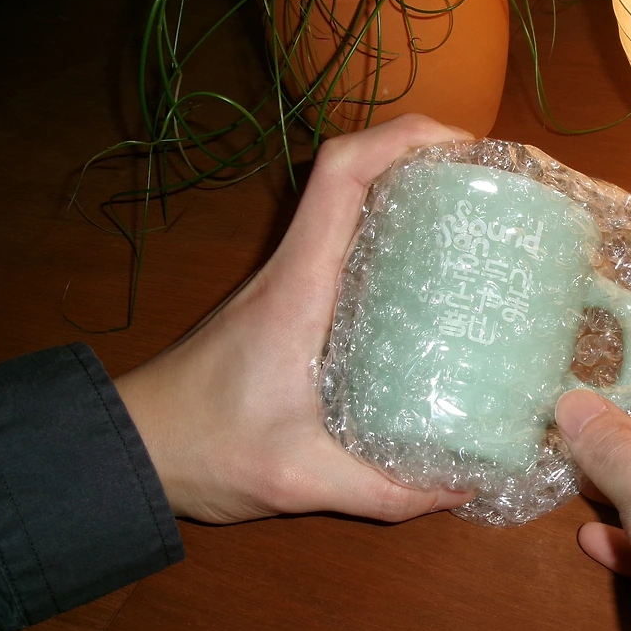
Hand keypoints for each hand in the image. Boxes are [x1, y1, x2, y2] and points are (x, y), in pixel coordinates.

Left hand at [115, 115, 473, 523]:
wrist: (134, 451)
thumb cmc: (202, 450)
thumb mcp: (298, 480)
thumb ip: (384, 490)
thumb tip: (465, 488)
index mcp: (296, 287)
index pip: (342, 176)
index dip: (404, 139)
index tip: (467, 151)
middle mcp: (294, 272)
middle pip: (360, 181)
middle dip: (429, 168)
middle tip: (497, 198)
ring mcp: (290, 288)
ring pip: (355, 215)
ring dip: (414, 204)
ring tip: (483, 234)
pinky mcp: (289, 311)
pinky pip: (349, 257)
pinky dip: (395, 250)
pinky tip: (436, 296)